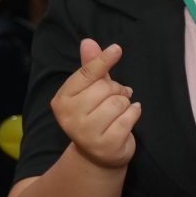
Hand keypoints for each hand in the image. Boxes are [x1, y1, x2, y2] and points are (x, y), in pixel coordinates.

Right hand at [53, 38, 138, 170]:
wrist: (99, 154)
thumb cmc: (95, 115)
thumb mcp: (90, 91)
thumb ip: (90, 68)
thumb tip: (88, 42)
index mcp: (61, 100)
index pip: (85, 74)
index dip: (102, 60)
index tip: (117, 49)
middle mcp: (69, 117)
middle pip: (105, 88)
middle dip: (117, 90)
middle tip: (117, 97)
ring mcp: (86, 133)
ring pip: (118, 102)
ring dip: (126, 103)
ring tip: (120, 110)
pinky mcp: (105, 145)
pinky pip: (129, 118)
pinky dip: (134, 114)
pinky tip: (128, 118)